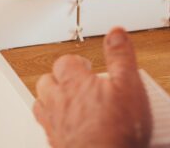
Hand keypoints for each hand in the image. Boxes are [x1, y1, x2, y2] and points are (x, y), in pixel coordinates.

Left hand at [33, 28, 151, 147]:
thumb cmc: (117, 130)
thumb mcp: (128, 85)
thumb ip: (121, 57)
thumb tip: (116, 33)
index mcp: (74, 83)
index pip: (64, 62)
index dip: (74, 61)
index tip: (85, 65)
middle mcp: (58, 101)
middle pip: (46, 81)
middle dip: (58, 78)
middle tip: (72, 81)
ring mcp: (54, 123)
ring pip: (41, 102)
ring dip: (49, 98)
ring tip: (64, 99)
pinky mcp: (55, 142)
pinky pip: (44, 126)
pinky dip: (50, 120)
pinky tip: (63, 125)